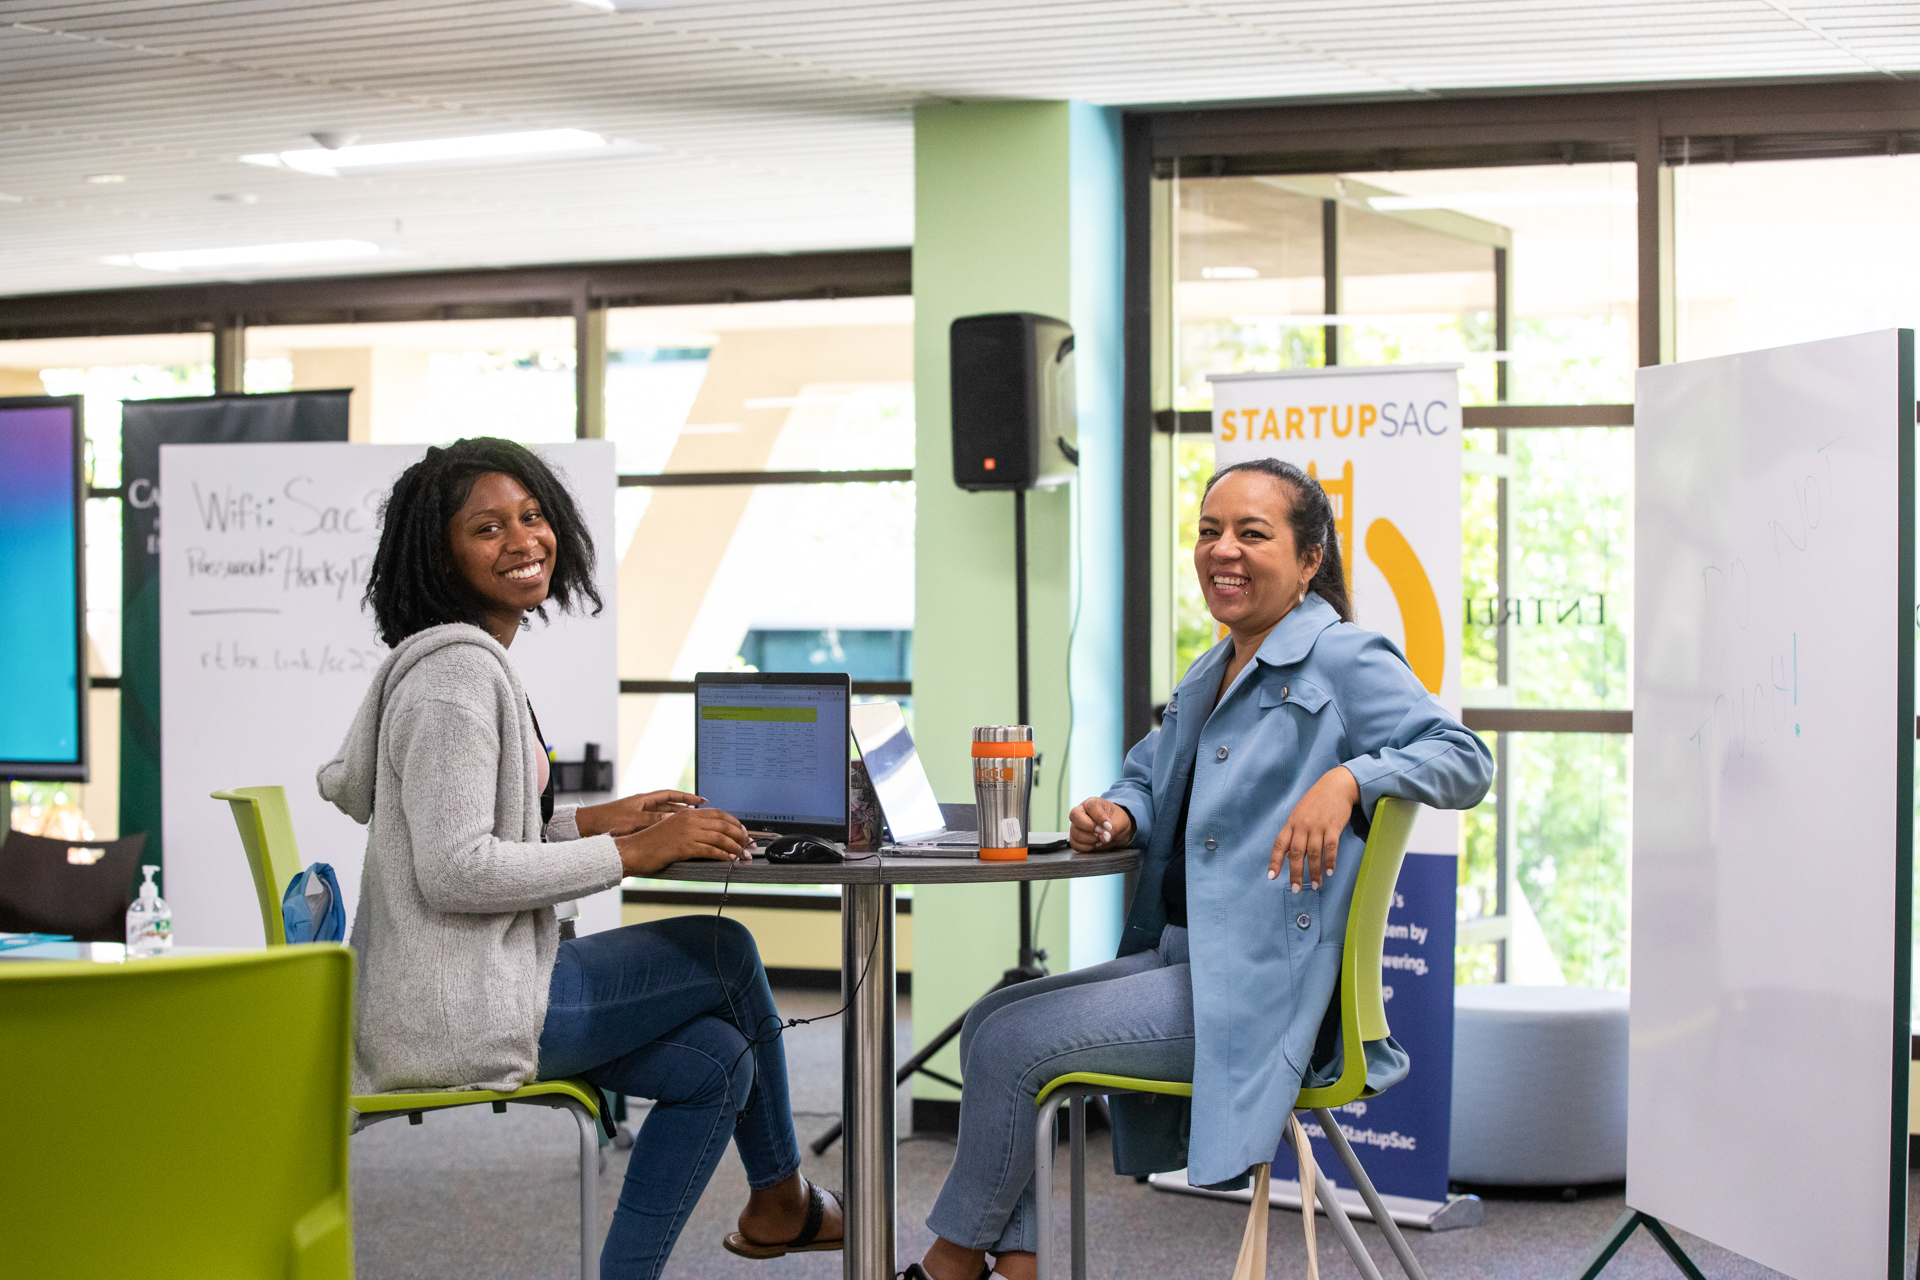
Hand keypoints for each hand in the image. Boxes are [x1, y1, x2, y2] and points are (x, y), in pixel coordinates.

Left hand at [577, 790, 702, 838]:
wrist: (588, 828)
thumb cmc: (607, 820)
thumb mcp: (632, 820)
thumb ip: (652, 819)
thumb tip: (672, 818)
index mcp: (643, 800)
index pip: (671, 795)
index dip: (687, 797)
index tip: (701, 801)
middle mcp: (644, 807)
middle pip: (670, 806)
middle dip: (687, 809)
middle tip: (704, 815)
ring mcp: (641, 817)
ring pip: (665, 818)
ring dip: (678, 821)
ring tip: (694, 826)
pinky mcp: (637, 827)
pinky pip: (657, 827)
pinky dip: (667, 830)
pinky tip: (675, 836)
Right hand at [613, 808, 752, 876]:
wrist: (632, 850)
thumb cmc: (650, 843)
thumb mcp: (671, 828)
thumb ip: (690, 828)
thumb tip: (710, 836)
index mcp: (687, 813)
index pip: (718, 814)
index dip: (734, 822)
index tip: (744, 831)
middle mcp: (688, 820)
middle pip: (723, 824)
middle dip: (740, 835)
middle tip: (750, 845)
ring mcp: (686, 832)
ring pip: (720, 837)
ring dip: (736, 847)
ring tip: (744, 855)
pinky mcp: (683, 846)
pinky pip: (709, 850)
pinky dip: (723, 855)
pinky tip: (730, 860)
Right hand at [1069, 798, 1134, 851]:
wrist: (1116, 830)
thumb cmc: (1117, 820)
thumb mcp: (1121, 822)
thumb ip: (1114, 829)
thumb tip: (1104, 838)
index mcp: (1092, 803)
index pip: (1090, 806)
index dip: (1099, 817)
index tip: (1108, 826)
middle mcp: (1081, 812)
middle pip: (1074, 816)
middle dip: (1089, 827)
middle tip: (1101, 832)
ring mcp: (1076, 825)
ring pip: (1074, 832)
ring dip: (1089, 839)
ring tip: (1101, 840)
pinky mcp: (1075, 837)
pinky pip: (1074, 844)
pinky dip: (1086, 847)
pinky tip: (1095, 844)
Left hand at [1267, 766, 1360, 889]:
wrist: (1336, 786)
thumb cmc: (1316, 802)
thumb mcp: (1299, 815)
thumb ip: (1293, 835)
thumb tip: (1288, 857)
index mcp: (1292, 823)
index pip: (1280, 844)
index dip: (1275, 861)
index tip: (1272, 876)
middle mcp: (1302, 825)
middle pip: (1296, 853)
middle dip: (1296, 873)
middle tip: (1297, 889)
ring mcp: (1318, 826)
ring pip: (1314, 853)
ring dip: (1315, 871)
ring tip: (1316, 885)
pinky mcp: (1333, 827)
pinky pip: (1331, 847)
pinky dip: (1330, 860)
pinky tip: (1329, 871)